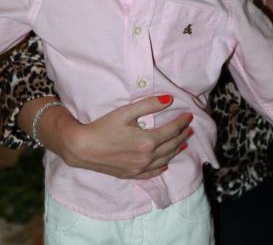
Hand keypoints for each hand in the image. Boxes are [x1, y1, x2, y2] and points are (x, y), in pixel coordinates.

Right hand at [20, 95, 192, 178]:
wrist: (82, 148)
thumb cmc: (103, 127)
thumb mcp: (126, 111)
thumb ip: (149, 105)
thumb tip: (169, 99)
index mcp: (148, 141)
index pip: (172, 130)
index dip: (182, 122)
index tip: (189, 115)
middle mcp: (147, 157)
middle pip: (171, 145)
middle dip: (182, 135)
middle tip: (189, 127)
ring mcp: (139, 168)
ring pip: (164, 160)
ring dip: (176, 150)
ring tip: (183, 142)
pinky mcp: (131, 175)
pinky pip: (152, 173)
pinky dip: (161, 167)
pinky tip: (165, 164)